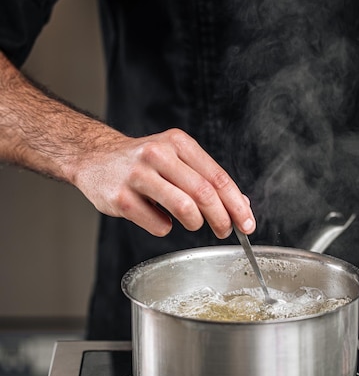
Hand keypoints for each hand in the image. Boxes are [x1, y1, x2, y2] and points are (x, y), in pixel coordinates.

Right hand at [0, 52, 254, 238]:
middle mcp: (159, 154)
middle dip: (221, 219)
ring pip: (184, 208)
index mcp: (178, 143)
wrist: (95, 158)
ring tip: (193, 224)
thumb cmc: (143, 163)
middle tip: (225, 232)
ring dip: (195, 224)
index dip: (237, 204)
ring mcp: (138, 175)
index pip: (217, 177)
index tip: (247, 224)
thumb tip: (242, 204)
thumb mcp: (176, 160)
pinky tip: (158, 219)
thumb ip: (207, 179)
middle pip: (204, 194)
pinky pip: (157, 225)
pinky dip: (164, 228)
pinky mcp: (121, 197)